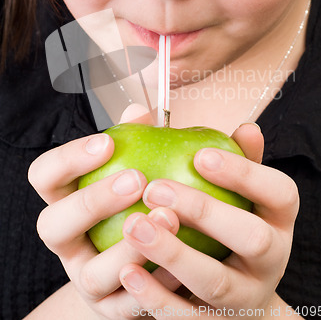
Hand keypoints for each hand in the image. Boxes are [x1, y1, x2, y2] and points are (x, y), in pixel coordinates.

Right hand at [28, 130, 180, 318]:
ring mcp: (87, 280)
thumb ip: (138, 141)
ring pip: (92, 274)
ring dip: (130, 246)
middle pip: (52, 225)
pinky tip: (182, 262)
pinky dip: (156, 283)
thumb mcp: (137, 171)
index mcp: (66, 202)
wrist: (147, 266)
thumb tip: (141, 112)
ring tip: (169, 217)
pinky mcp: (114, 310)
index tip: (107, 141)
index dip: (68, 158)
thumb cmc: (139, 205)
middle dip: (92, 201)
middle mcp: (68, 243)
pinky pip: (129, 304)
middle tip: (136, 180)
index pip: (44, 176)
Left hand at [119, 123, 299, 318]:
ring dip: (172, 253)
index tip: (200, 156)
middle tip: (155, 187)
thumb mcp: (242, 192)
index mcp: (279, 218)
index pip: (278, 192)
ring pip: (215, 283)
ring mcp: (246, 296)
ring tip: (133, 226)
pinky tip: (127, 271)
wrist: (241, 293)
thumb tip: (244, 127)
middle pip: (253, 238)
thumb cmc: (233, 223)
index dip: (244, 173)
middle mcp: (271, 259)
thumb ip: (238, 159)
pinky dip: (156, 296)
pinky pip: (186, 316)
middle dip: (205, 211)